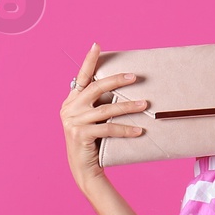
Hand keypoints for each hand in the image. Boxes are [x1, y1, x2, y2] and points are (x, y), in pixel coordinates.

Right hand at [61, 42, 151, 190]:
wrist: (83, 168)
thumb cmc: (91, 142)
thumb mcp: (91, 119)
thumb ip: (96, 103)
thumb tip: (119, 85)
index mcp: (71, 101)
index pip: (81, 77)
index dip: (89, 61)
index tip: (97, 45)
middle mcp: (69, 108)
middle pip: (95, 88)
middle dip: (116, 80)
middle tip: (135, 77)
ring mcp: (73, 122)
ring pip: (106, 109)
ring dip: (128, 106)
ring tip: (145, 104)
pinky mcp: (81, 135)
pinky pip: (108, 129)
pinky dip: (126, 129)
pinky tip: (139, 130)